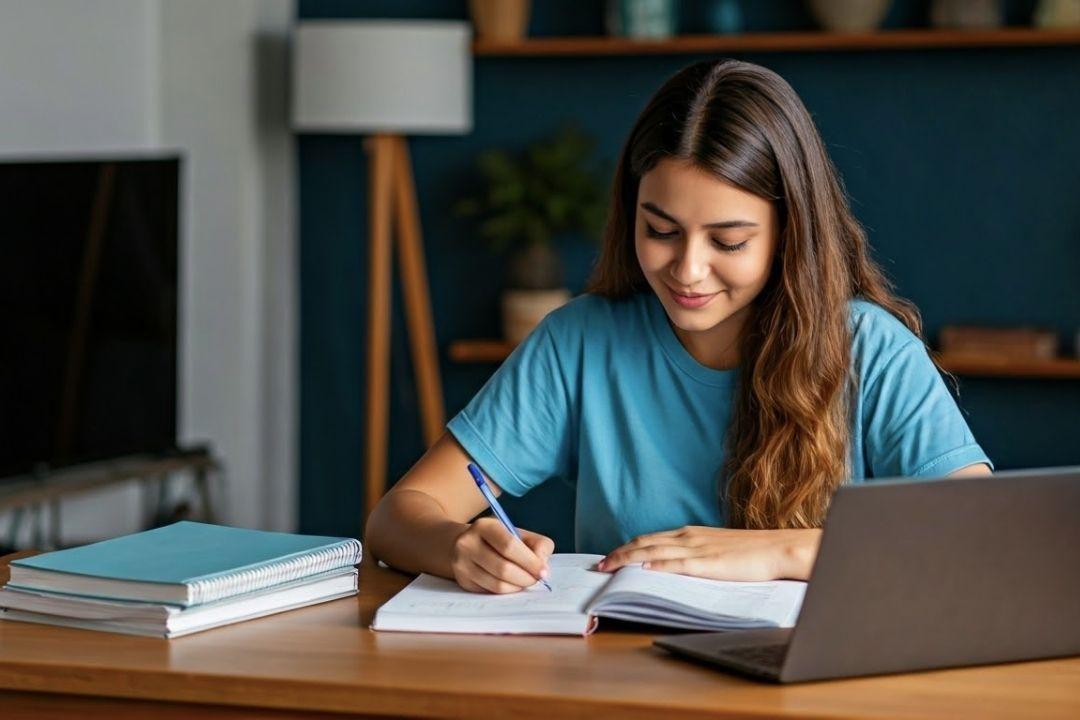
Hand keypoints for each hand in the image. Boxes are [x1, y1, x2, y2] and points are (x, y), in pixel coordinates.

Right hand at [449, 517, 554, 593]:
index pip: (509, 546)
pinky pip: (490, 592)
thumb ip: (538, 545)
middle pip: (503, 568)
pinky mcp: (462, 580)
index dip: (529, 561)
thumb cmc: (500, 540)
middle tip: (536, 579)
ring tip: (525, 581)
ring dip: (517, 587)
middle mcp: (468, 543)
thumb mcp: (519, 533)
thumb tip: (542, 567)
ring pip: (497, 584)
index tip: (543, 572)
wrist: (466, 544)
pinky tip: (511, 584)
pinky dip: (506, 591)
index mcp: (485, 526)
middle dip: (525, 577)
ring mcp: (462, 563)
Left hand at [597, 526, 820, 581]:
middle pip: (643, 542)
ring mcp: (697, 549)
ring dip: (626, 559)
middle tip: (598, 566)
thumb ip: (694, 555)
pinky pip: (676, 563)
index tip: (607, 558)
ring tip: (607, 568)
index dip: (625, 548)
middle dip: (617, 554)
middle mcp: (688, 537)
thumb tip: (674, 566)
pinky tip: (642, 569)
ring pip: (653, 551)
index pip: (648, 538)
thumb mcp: (716, 549)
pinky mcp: (708, 563)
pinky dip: (656, 565)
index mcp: (690, 533)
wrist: (779, 549)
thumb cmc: (752, 552)